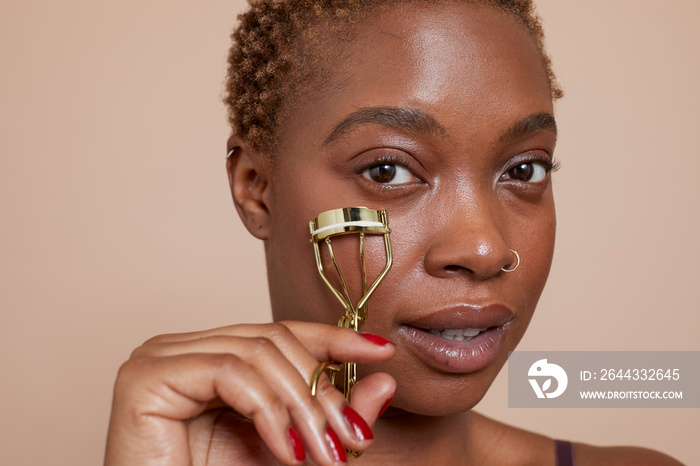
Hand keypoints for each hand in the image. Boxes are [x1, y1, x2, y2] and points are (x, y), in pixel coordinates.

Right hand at [104, 321, 395, 464]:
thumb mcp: (294, 451)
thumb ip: (333, 416)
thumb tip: (386, 382)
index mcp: (209, 357)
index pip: (279, 331)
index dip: (332, 337)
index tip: (380, 351)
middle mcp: (183, 349)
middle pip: (272, 339)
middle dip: (321, 390)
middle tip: (350, 441)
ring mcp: (160, 356)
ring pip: (256, 352)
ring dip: (303, 405)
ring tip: (324, 454)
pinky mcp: (146, 376)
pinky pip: (229, 372)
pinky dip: (269, 411)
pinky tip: (285, 451)